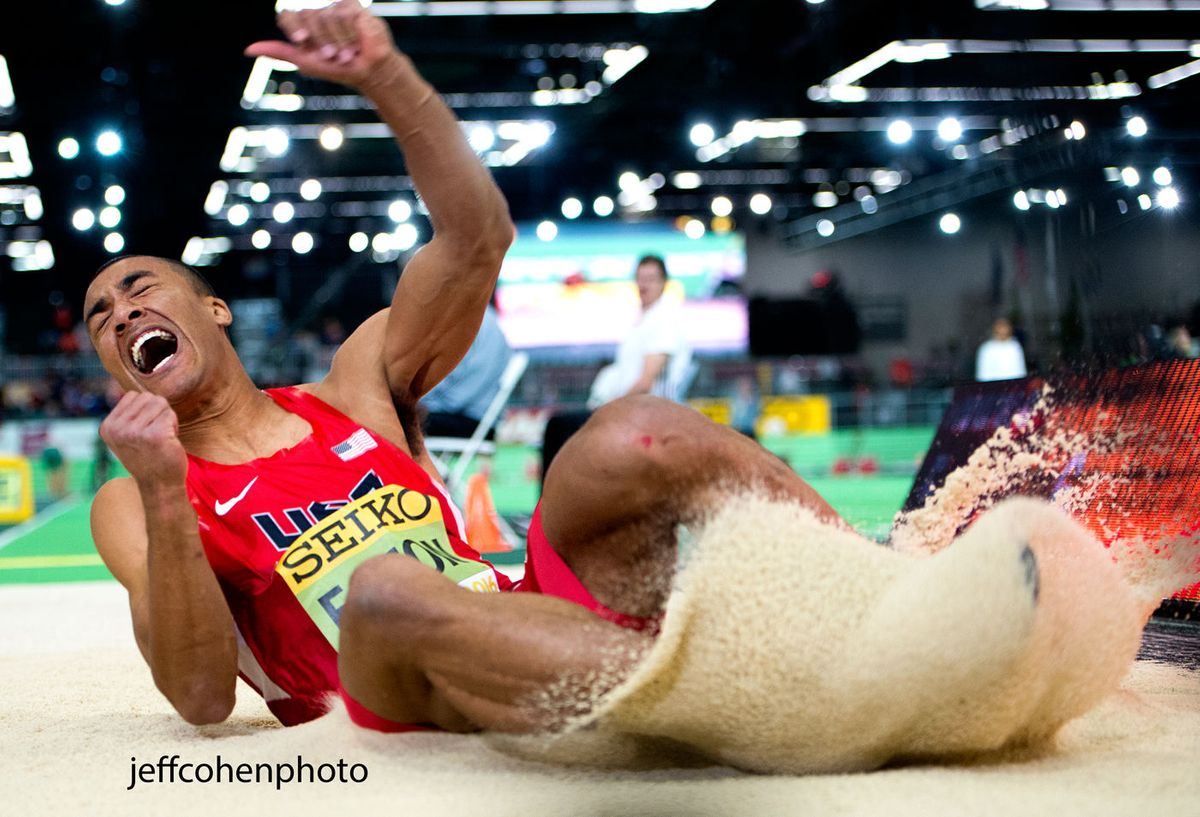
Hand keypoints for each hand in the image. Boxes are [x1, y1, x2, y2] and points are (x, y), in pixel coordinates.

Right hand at [100, 392, 188, 488]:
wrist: (159, 485)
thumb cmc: (148, 457)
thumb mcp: (127, 436)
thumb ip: (127, 414)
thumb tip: (132, 389)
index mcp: (108, 427)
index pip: (132, 396)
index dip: (145, 410)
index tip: (145, 430)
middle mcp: (118, 429)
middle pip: (148, 397)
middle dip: (158, 412)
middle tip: (156, 434)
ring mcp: (135, 432)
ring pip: (160, 403)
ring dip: (167, 418)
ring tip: (162, 437)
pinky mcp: (155, 435)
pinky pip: (170, 414)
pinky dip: (174, 425)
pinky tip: (169, 441)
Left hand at [244, 0, 405, 92]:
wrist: (368, 71)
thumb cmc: (339, 69)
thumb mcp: (306, 62)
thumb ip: (279, 52)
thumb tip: (248, 50)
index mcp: (303, 25)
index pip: (287, 15)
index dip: (294, 28)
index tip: (303, 42)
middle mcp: (317, 13)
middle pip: (307, 15)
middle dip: (322, 41)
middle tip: (332, 56)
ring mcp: (334, 8)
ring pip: (327, 17)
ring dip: (339, 42)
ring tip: (348, 53)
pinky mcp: (352, 6)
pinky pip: (343, 15)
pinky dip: (349, 35)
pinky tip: (357, 42)